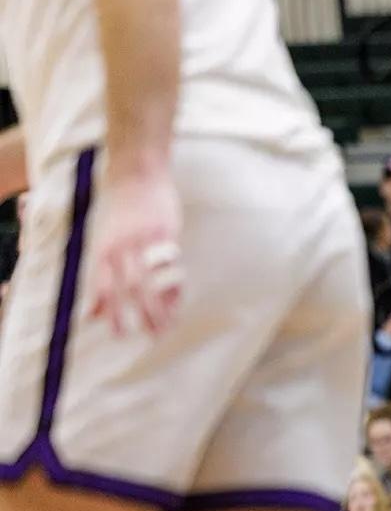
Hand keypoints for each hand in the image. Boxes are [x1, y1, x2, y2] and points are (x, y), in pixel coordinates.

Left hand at [88, 169, 183, 336]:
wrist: (136, 173)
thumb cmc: (120, 210)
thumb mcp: (104, 240)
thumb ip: (101, 274)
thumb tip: (93, 312)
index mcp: (103, 248)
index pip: (103, 286)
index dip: (111, 311)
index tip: (120, 334)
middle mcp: (120, 246)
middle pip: (128, 287)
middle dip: (138, 315)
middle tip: (148, 337)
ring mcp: (143, 240)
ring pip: (152, 279)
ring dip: (160, 307)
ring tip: (167, 326)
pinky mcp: (165, 233)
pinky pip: (171, 266)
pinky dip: (175, 287)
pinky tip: (178, 302)